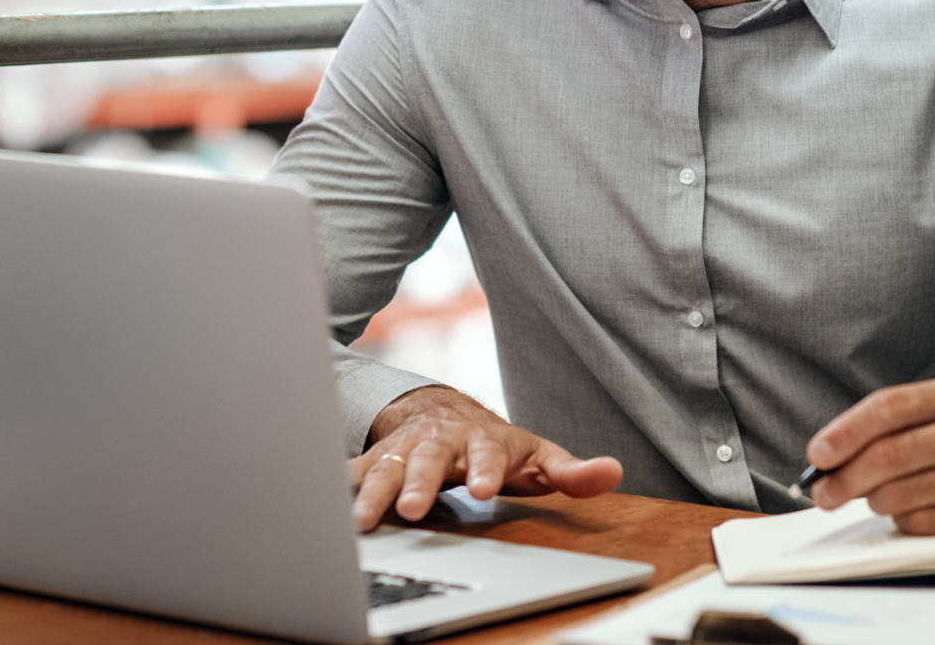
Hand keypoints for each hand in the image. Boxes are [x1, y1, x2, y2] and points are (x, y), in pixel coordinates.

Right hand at [349, 386, 622, 531]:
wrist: (442, 413)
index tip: (481, 489)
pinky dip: (336, 486)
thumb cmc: (494, 445)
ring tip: (361, 521)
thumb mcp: (536, 456)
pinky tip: (321, 506)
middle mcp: (438, 441)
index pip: (485, 452)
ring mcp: (404, 449)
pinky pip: (353, 471)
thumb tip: (612, 472)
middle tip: (410, 509)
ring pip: (384, 466)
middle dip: (417, 482)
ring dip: (372, 490)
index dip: (484, 469)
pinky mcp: (375, 460)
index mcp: (481, 441)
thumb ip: (571, 470)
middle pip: (426, 459)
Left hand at [807, 376, 934, 537]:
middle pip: (890, 456)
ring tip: (866, 495)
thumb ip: (889, 421)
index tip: (818, 453)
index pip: (887, 409)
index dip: (845, 432)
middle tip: (823, 490)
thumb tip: (832, 452)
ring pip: (903, 495)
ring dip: (870, 500)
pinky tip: (902, 509)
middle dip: (845, 477)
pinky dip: (901, 520)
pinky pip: (924, 524)